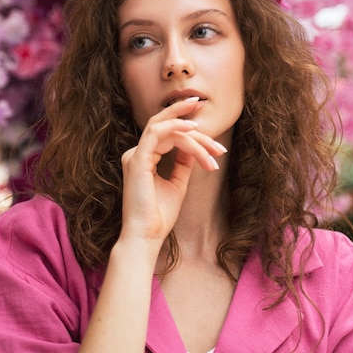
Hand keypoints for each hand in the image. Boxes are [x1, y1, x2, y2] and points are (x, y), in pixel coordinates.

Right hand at [119, 98, 226, 249]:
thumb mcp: (177, 183)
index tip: (218, 149)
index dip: (195, 137)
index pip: (169, 136)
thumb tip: (193, 146)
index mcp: (144, 157)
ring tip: (210, 139)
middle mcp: (137, 153)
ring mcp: (135, 155)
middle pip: (165, 126)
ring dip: (189, 130)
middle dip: (186, 117)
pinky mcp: (137, 160)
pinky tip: (191, 129)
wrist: (147, 236)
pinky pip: (156, 133)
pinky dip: (174, 127)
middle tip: (207, 115)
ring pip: (164, 128)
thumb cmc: (159, 215)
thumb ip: (183, 163)